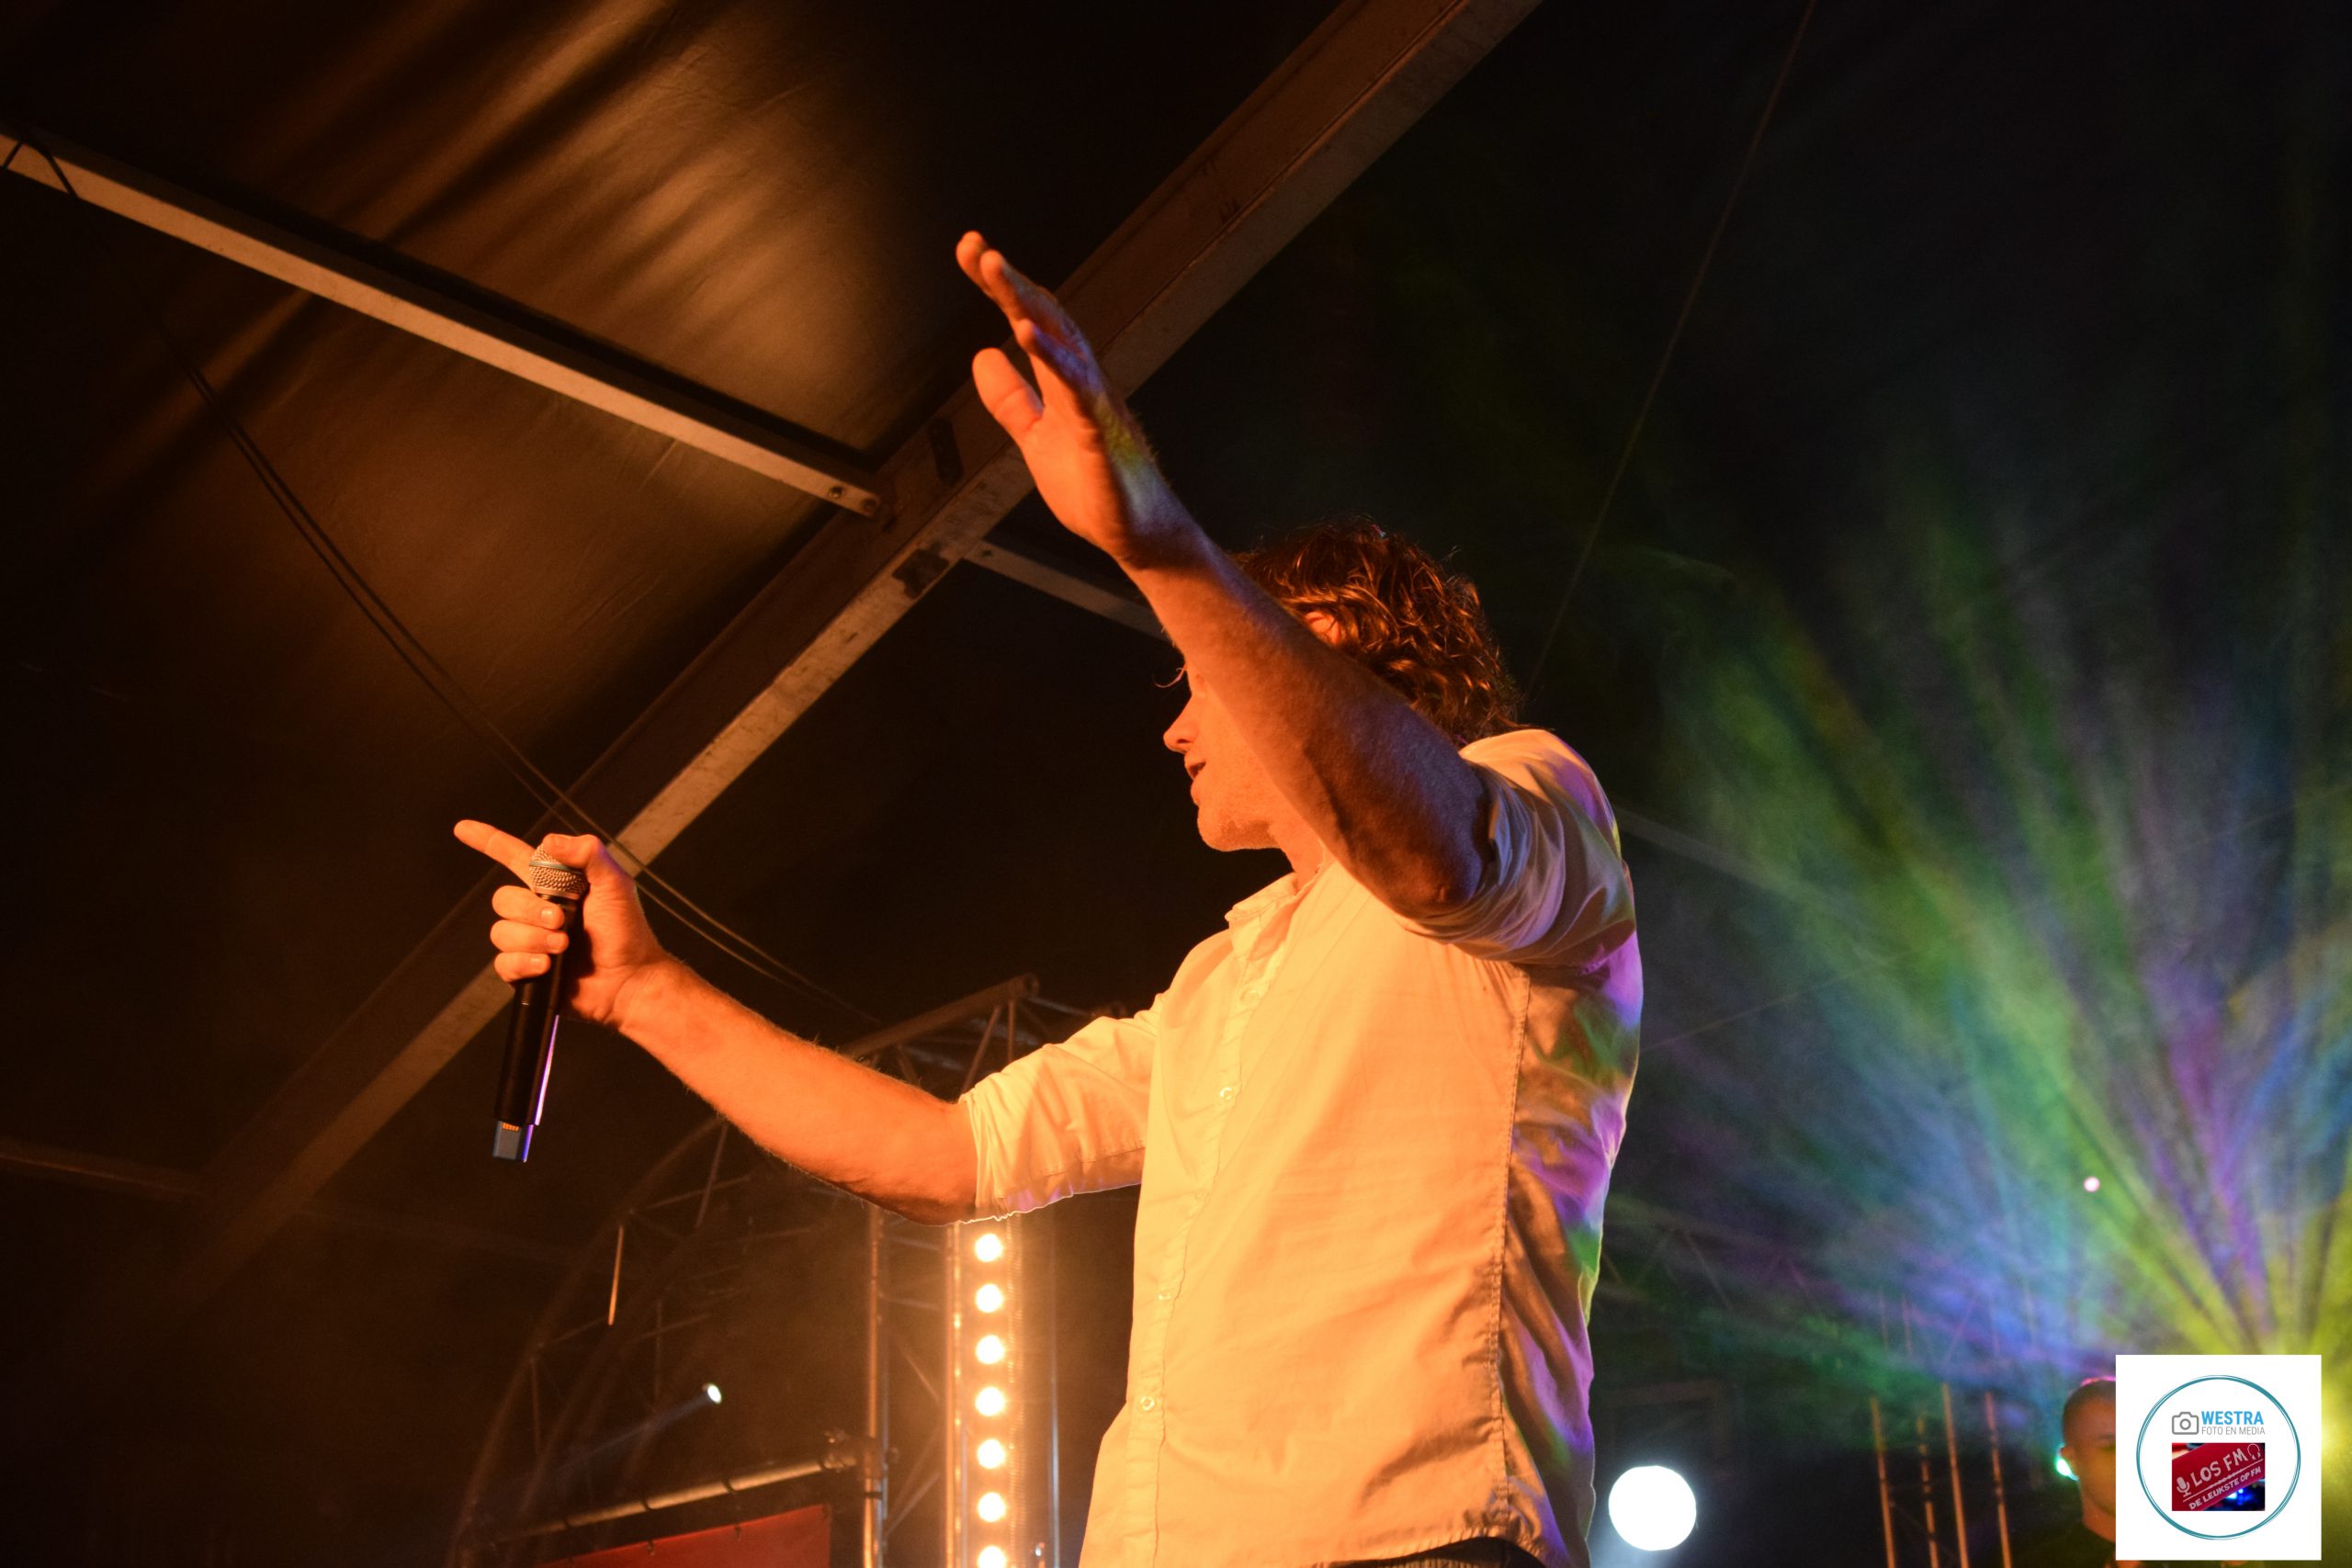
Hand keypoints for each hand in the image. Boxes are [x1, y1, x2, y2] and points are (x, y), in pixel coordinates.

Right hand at [452, 821, 671, 1030]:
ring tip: (562, 946)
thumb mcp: (615, 885)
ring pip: (501, 931)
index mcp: (554, 885)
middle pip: (502, 898)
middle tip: (563, 921)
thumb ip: (588, 854)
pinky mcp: (527, 970)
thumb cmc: (627, 933)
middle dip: (530, 910)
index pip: (513, 857)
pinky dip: (525, 962)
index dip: (488, 841)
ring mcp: (530, 941)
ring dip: (532, 938)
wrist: (630, 980)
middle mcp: (537, 910)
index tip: (462, 828)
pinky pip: (503, 962)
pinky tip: (547, 965)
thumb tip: (550, 841)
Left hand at [958, 230, 1199, 569]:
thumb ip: (1011, 400)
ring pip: (1063, 341)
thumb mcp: (1035, 439)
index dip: (999, 288)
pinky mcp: (1101, 434)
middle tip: (978, 248)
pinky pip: (1077, 389)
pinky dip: (1053, 359)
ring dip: (1028, 304)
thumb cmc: (1096, 487)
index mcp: (1065, 381)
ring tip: (997, 272)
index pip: (1029, 321)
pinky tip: (1026, 335)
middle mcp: (1083, 381)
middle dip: (1011, 281)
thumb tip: (982, 355)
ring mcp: (1095, 404)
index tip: (970, 253)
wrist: (1138, 535)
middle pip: (1047, 318)